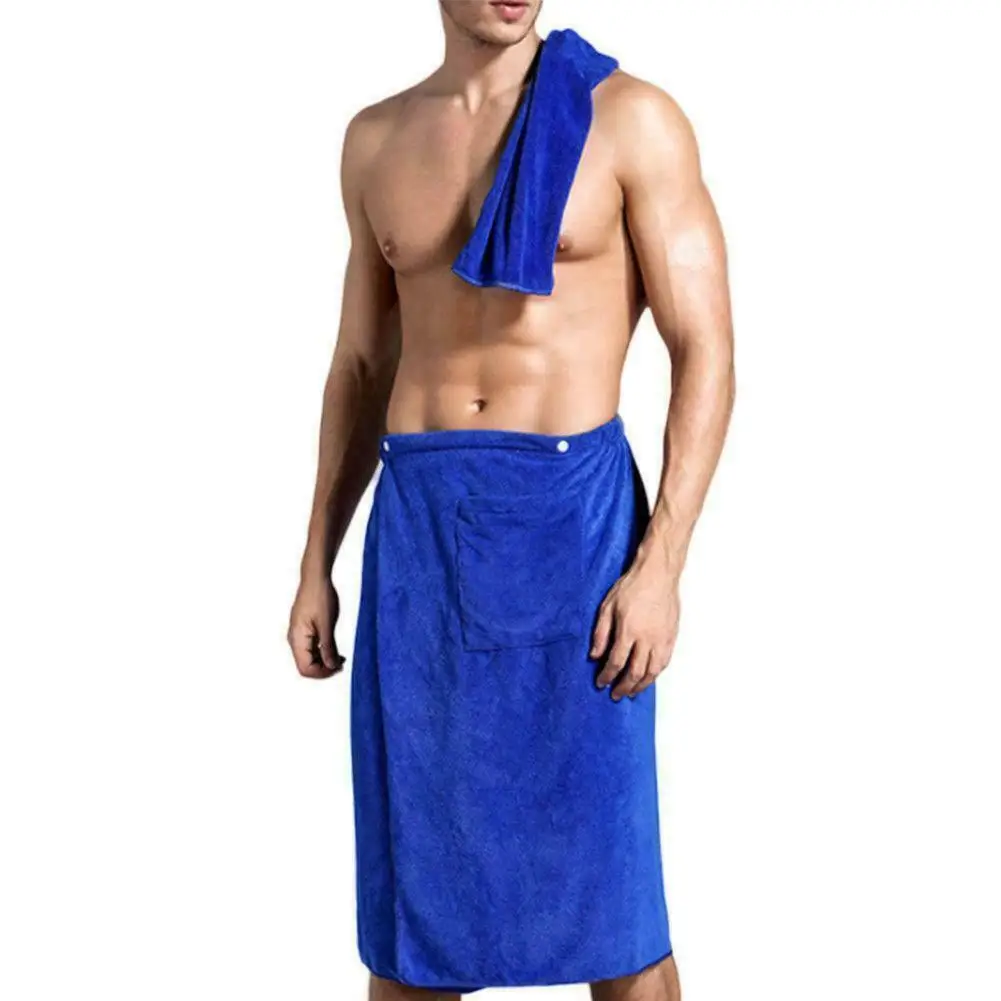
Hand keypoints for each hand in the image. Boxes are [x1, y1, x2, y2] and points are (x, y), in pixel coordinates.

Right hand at [287, 576, 344, 678]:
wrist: (315, 578)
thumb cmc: (320, 597)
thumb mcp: (327, 625)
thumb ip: (328, 648)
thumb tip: (331, 666)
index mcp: (297, 639)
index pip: (305, 669)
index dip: (322, 673)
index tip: (338, 668)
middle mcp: (294, 639)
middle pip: (306, 665)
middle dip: (323, 669)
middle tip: (341, 664)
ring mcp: (298, 634)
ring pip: (308, 657)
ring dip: (323, 661)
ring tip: (340, 657)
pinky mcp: (303, 629)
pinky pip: (310, 648)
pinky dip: (322, 652)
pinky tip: (334, 648)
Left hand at [590, 558, 679, 700]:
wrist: (658, 575)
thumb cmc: (631, 587)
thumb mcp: (607, 606)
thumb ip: (601, 633)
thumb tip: (594, 656)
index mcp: (628, 631)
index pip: (616, 662)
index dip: (607, 676)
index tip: (600, 683)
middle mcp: (647, 639)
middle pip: (635, 672)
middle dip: (623, 686)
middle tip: (615, 694)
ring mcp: (662, 639)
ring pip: (652, 672)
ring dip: (641, 686)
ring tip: (631, 693)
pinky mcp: (672, 637)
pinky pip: (664, 663)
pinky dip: (655, 675)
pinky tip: (648, 679)